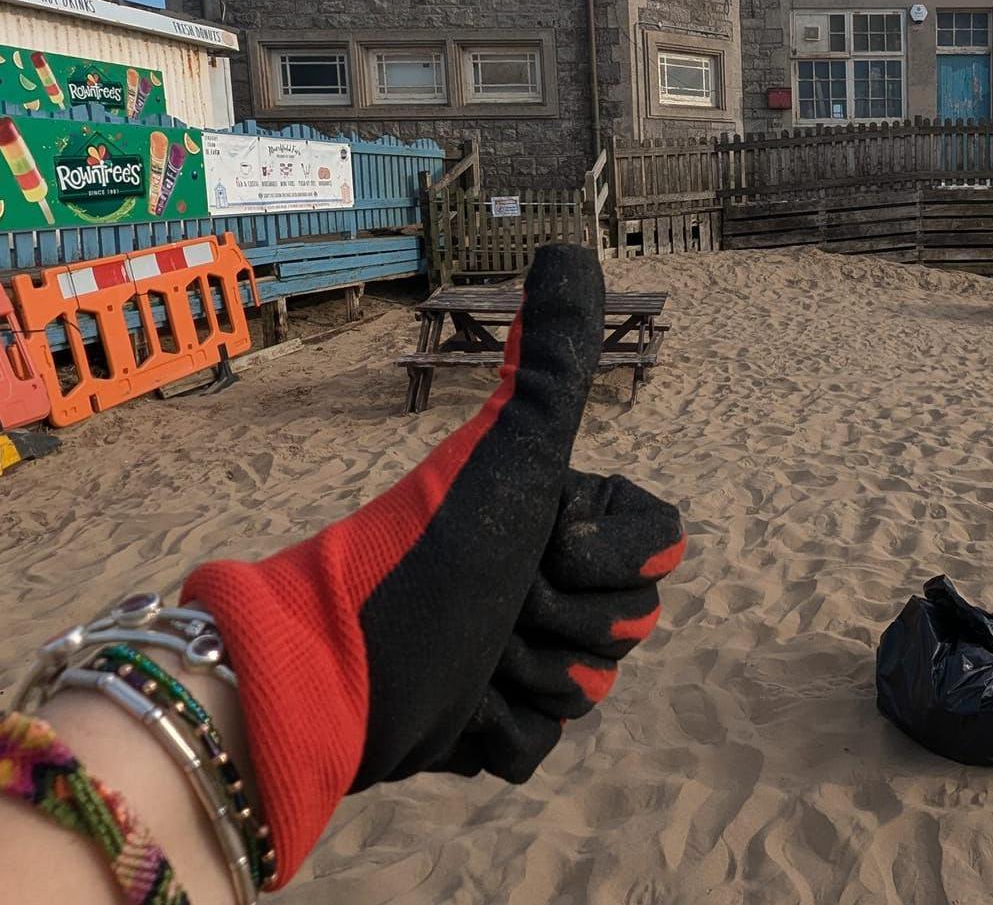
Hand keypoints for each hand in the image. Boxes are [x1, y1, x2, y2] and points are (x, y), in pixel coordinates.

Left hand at [182, 246, 682, 885]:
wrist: (332, 676)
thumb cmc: (423, 555)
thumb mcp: (508, 456)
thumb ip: (552, 361)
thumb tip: (569, 247)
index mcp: (557, 512)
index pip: (659, 552)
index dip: (608, 562)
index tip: (542, 548)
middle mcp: (539, 574)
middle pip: (630, 626)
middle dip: (563, 627)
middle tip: (500, 607)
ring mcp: (514, 652)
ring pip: (588, 690)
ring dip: (525, 680)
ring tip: (468, 656)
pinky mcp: (486, 723)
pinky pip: (538, 744)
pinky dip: (496, 732)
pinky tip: (453, 705)